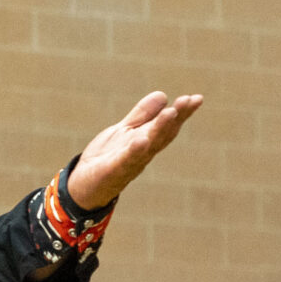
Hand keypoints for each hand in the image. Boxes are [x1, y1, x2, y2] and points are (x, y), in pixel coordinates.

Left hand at [68, 92, 203, 209]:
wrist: (84, 186)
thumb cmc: (108, 158)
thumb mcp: (124, 131)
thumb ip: (142, 115)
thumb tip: (162, 95)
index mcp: (147, 141)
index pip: (168, 126)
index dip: (182, 113)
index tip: (196, 99)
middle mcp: (143, 153)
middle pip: (163, 134)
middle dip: (177, 117)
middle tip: (189, 100)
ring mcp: (130, 162)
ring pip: (148, 145)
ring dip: (160, 129)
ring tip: (171, 112)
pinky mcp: (113, 170)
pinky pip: (125, 160)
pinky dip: (134, 150)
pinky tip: (141, 139)